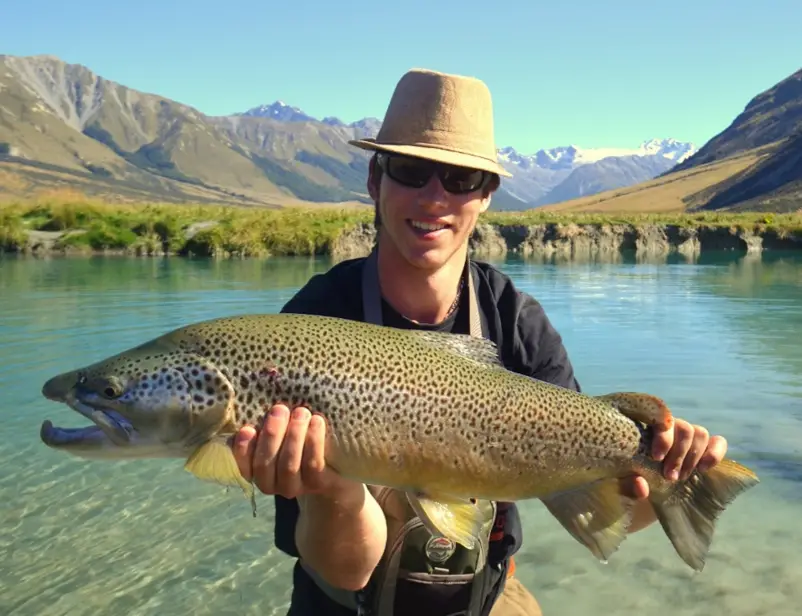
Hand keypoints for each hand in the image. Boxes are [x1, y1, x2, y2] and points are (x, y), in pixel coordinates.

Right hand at [231, 403, 352, 498]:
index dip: (243, 449)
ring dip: (294, 436)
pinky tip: (317, 421)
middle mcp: (271, 484)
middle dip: (272, 434)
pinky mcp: (318, 484)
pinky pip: (313, 464)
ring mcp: (295, 487)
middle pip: (265, 464)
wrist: (333, 464)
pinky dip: (313, 441)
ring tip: (301, 412)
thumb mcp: (278, 432)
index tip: (247, 429)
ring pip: (289, 465)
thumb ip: (264, 425)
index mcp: (255, 471)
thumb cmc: (297, 438)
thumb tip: (250, 408)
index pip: (243, 464)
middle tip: (279, 409)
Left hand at [620, 417, 727, 500]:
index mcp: (644, 429)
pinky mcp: (704, 452)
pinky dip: (715, 453)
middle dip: (679, 453)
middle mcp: (667, 430)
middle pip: (683, 427)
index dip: (663, 435)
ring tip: (681, 478)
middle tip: (670, 477)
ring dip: (693, 456)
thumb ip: (627, 485)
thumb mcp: (621, 487)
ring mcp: (686, 440)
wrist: (640, 502)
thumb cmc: (627, 486)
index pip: (658, 415)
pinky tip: (704, 468)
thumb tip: (641, 485)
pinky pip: (718, 442)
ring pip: (700, 432)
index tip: (657, 457)